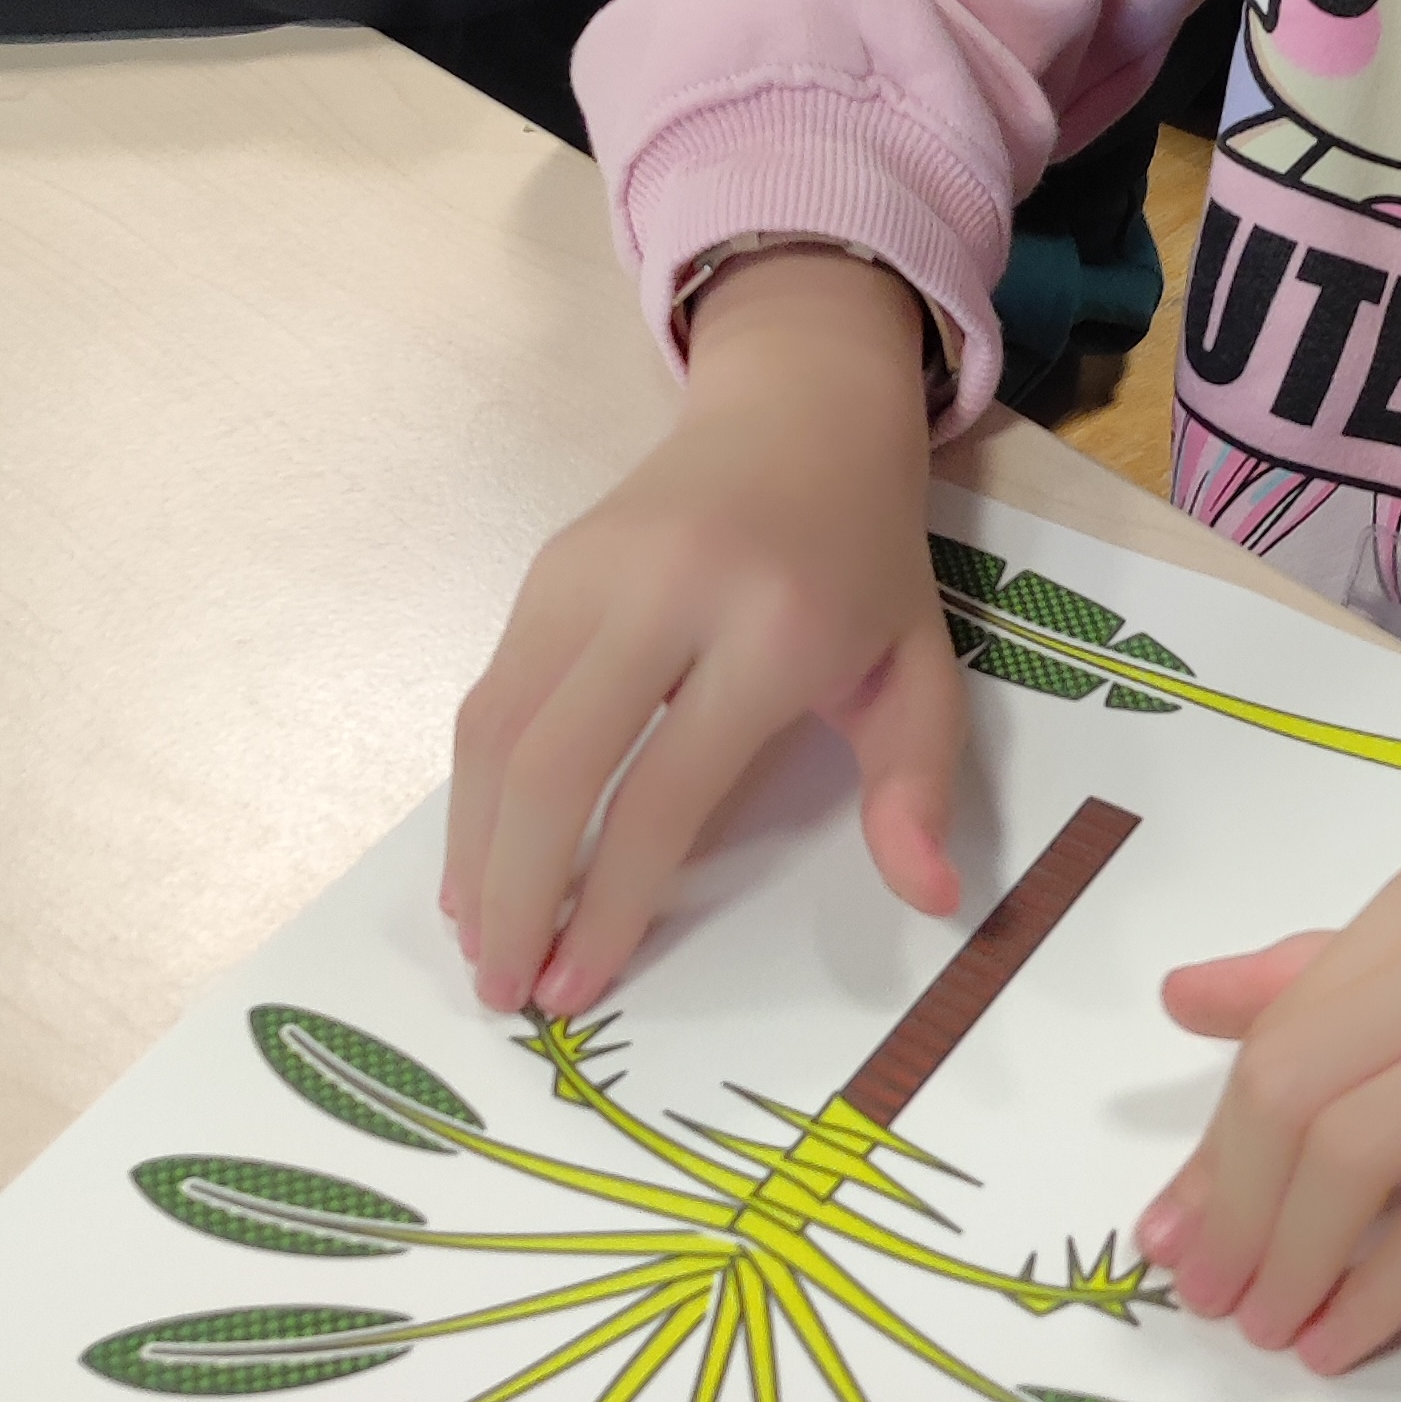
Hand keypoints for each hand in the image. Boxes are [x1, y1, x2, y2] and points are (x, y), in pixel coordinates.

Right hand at [445, 247, 961, 1016]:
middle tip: (502, 991)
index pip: (666, 790)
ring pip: (498, 730)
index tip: (582, 983)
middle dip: (518, 890)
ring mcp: (588, 572)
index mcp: (771, 629)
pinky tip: (475, 863)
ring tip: (477, 945)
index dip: (613, 898)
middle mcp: (664, 593)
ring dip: (474, 850)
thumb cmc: (865, 562)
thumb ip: (917, 785)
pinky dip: (471, 790)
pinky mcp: (544, 568)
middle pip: (555, 764)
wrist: (801, 410)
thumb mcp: (921, 669)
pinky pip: (489, 695)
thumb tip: (929, 898)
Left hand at [1135, 840, 1400, 1373]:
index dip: (1212, 1141)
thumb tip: (1183, 998)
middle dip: (1233, 1207)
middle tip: (1206, 1292)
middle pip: (1298, 1088)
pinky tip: (1345, 1338)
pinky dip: (1379, 1291)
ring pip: (1358, 1152)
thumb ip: (1333, 974)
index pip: (1285, 1025)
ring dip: (1292, 1258)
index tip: (1174, 1227)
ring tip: (1268, 1325)